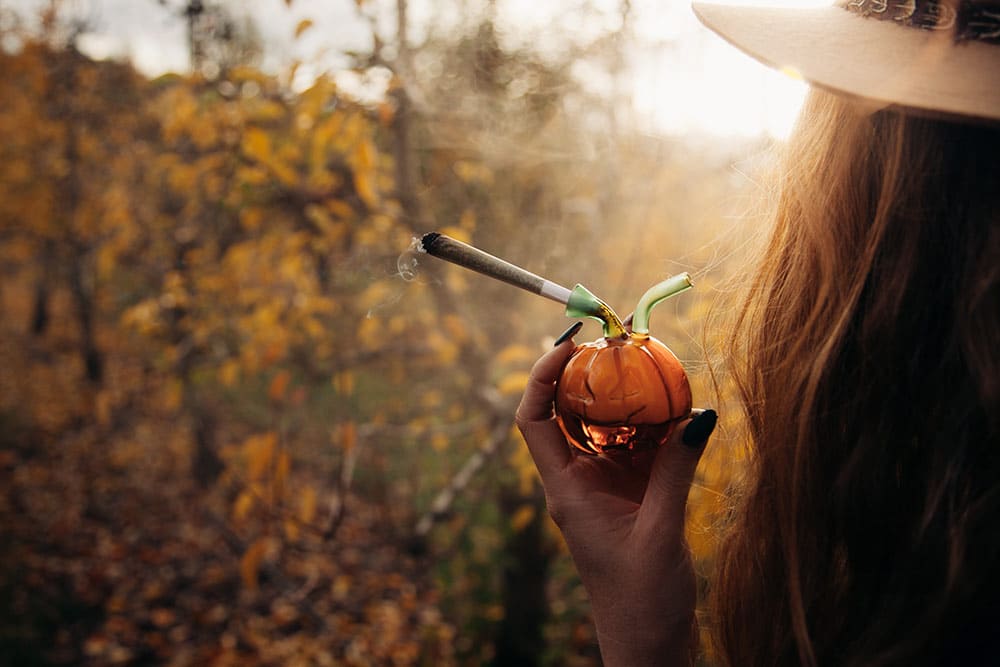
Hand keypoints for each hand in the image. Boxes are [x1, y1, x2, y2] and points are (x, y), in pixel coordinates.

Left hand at [515, 333, 716, 666]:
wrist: (649, 646)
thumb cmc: (641, 600)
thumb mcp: (661, 530)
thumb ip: (676, 471)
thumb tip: (698, 415)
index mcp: (566, 490)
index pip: (533, 420)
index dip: (542, 377)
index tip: (569, 343)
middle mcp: (577, 481)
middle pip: (569, 413)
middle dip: (590, 375)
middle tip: (621, 339)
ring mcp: (602, 487)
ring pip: (606, 428)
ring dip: (626, 398)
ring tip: (651, 362)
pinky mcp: (628, 495)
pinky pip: (636, 448)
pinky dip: (654, 426)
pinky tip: (678, 409)